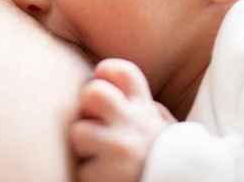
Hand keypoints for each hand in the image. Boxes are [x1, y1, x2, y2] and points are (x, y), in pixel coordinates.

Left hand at [70, 59, 176, 181]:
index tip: (103, 88)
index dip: (106, 72)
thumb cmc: (164, 161)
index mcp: (145, 109)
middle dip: (86, 108)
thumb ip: (145, 108)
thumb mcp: (164, 127)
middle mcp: (135, 123)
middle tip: (94, 126)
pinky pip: (81, 170)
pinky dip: (90, 177)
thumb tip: (119, 90)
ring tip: (100, 158)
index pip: (123, 72)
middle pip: (93, 92)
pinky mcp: (108, 176)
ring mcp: (121, 148)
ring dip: (83, 148)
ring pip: (78, 132)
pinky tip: (107, 178)